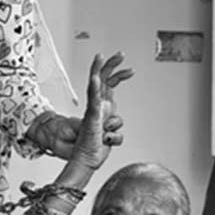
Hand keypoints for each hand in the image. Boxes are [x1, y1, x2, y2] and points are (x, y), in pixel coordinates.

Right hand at [68, 52, 132, 171]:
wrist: (85, 159)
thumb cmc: (94, 148)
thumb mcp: (110, 134)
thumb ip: (113, 128)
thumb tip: (116, 131)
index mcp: (101, 107)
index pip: (108, 85)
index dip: (117, 74)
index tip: (130, 70)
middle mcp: (96, 106)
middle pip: (103, 79)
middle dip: (111, 65)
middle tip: (121, 54)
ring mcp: (93, 110)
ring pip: (95, 86)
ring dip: (98, 70)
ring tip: (100, 57)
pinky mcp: (91, 117)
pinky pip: (92, 100)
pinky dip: (93, 88)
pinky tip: (95, 79)